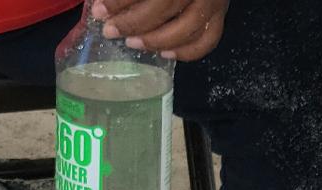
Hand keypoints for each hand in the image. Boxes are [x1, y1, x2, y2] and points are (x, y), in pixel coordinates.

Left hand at [92, 0, 227, 62]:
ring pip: (189, 26)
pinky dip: (187, 51)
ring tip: (133, 43)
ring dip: (157, 40)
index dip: (120, 0)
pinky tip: (165, 53)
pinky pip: (209, 38)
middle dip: (134, 22)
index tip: (100, 10)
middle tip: (111, 30)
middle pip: (166, 5)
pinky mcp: (221, 11)